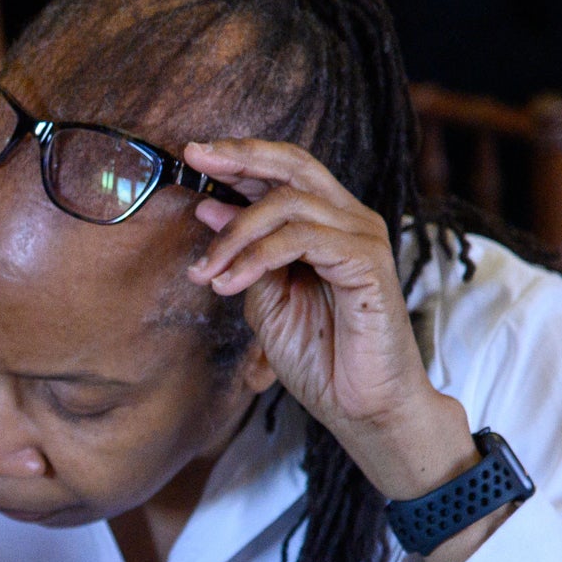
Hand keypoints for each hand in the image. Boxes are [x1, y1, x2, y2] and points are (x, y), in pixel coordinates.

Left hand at [182, 138, 476, 502]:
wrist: (361, 407)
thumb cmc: (320, 357)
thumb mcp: (264, 299)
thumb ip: (242, 253)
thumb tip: (209, 205)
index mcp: (327, 224)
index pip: (284, 173)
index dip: (240, 157)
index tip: (193, 154)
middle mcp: (349, 221)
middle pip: (294, 166)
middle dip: (241, 157)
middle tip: (195, 157)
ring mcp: (362, 238)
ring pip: (288, 204)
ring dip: (234, 235)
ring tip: (205, 272)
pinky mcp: (368, 263)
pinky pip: (302, 239)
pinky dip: (256, 257)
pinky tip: (230, 284)